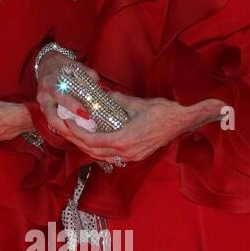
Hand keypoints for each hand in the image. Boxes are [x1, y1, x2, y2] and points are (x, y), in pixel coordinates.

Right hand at [36, 52, 99, 142]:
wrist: (47, 65)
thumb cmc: (62, 66)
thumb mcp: (74, 66)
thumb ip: (88, 75)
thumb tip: (100, 87)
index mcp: (50, 82)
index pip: (60, 97)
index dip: (72, 106)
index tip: (86, 114)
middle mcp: (43, 96)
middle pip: (52, 116)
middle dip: (67, 126)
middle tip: (84, 131)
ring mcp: (42, 104)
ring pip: (52, 122)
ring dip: (66, 130)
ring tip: (82, 135)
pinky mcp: (45, 110)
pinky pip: (54, 121)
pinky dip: (65, 128)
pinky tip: (76, 132)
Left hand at [57, 92, 225, 163]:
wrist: (185, 121)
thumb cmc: (165, 111)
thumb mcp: (138, 103)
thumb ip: (118, 100)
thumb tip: (101, 94)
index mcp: (125, 140)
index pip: (93, 142)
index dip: (77, 134)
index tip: (67, 123)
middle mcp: (127, 153)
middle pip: (94, 151)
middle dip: (77, 140)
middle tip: (64, 128)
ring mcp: (132, 156)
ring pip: (102, 155)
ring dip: (87, 146)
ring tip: (75, 133)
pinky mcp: (136, 155)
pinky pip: (112, 155)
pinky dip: (99, 147)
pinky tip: (93, 138)